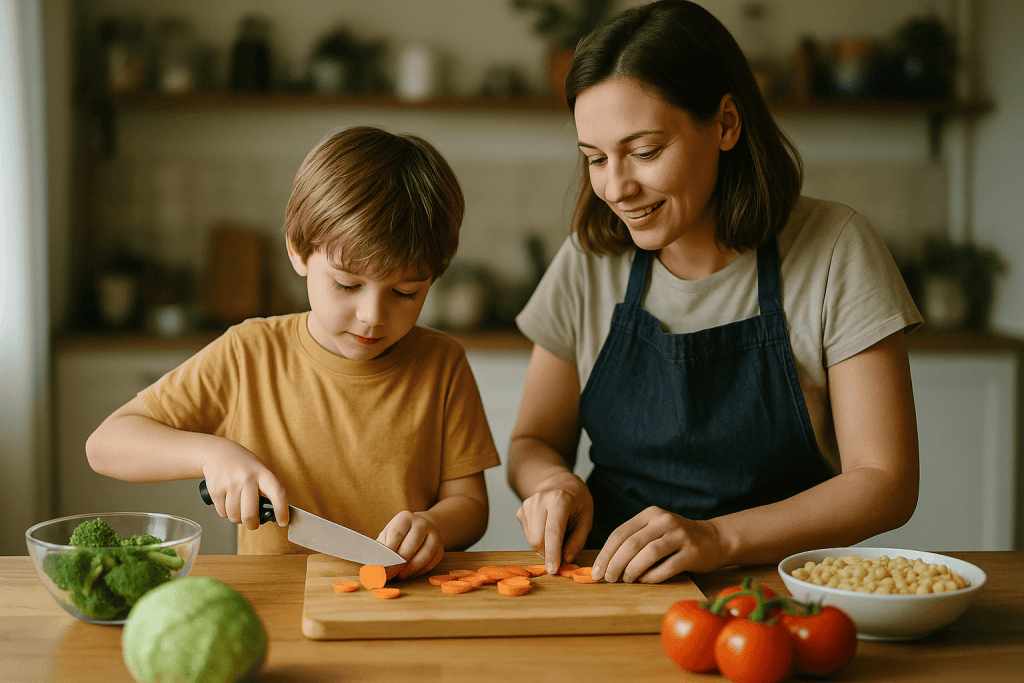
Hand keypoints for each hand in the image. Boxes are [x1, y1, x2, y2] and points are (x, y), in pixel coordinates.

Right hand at [201, 441, 287, 530]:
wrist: (218, 452)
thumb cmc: (243, 465)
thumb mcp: (260, 470)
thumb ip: (266, 489)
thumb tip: (274, 512)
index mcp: (262, 473)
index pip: (277, 493)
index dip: (282, 510)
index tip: (283, 522)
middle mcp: (246, 477)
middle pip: (250, 513)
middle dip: (252, 524)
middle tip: (253, 524)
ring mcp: (230, 483)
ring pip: (235, 515)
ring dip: (237, 519)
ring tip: (239, 512)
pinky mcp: (215, 489)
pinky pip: (222, 512)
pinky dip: (225, 513)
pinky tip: (228, 505)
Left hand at [377, 511, 444, 579]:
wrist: (421, 527)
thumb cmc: (398, 534)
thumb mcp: (387, 535)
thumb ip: (381, 548)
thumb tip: (373, 566)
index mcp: (405, 518)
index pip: (396, 534)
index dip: (388, 551)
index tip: (381, 566)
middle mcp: (421, 523)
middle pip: (411, 545)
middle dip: (398, 563)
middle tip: (389, 575)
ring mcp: (434, 535)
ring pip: (424, 555)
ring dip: (410, 569)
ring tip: (399, 575)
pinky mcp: (441, 548)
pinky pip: (431, 563)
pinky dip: (419, 571)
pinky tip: (410, 573)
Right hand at [515, 471, 592, 573]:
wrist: (560, 483)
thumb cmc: (577, 501)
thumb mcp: (586, 519)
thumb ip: (577, 541)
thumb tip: (565, 560)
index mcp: (559, 500)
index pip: (553, 532)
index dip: (552, 554)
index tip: (553, 570)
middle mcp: (539, 500)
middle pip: (537, 539)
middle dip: (548, 553)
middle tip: (561, 556)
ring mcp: (527, 505)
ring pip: (531, 539)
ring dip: (544, 547)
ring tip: (558, 537)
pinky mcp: (521, 511)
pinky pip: (528, 535)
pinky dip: (538, 539)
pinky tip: (547, 530)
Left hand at [592, 506, 724, 582]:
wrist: (715, 539)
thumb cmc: (677, 539)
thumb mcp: (655, 531)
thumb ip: (634, 542)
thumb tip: (606, 565)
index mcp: (650, 514)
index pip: (620, 533)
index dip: (605, 554)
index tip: (596, 571)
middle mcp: (664, 521)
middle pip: (631, 544)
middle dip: (615, 564)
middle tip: (608, 579)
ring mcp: (680, 536)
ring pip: (648, 554)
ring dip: (632, 570)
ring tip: (626, 580)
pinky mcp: (692, 552)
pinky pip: (667, 567)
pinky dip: (652, 576)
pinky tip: (645, 581)